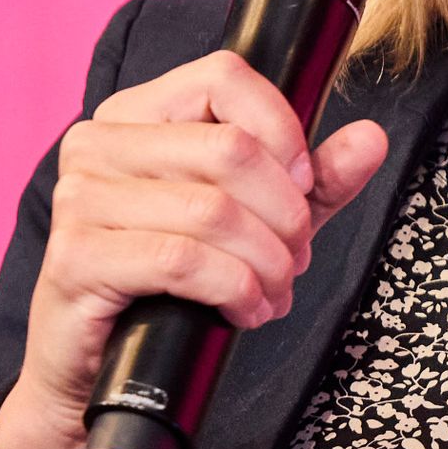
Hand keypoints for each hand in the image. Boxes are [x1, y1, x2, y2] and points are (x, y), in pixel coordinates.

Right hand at [0, 48, 388, 448]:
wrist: (98, 371)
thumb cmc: (173, 287)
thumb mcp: (260, 223)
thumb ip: (315, 181)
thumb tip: (371, 138)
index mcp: (136, 114)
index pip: (224, 77)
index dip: (283, 130)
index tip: (303, 183)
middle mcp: (98, 143)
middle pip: (229, 148)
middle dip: (285, 213)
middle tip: (295, 257)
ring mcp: (80, 198)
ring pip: (213, 211)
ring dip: (266, 262)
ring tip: (274, 291)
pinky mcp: (76, 257)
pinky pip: (182, 260)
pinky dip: (233, 289)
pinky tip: (244, 311)